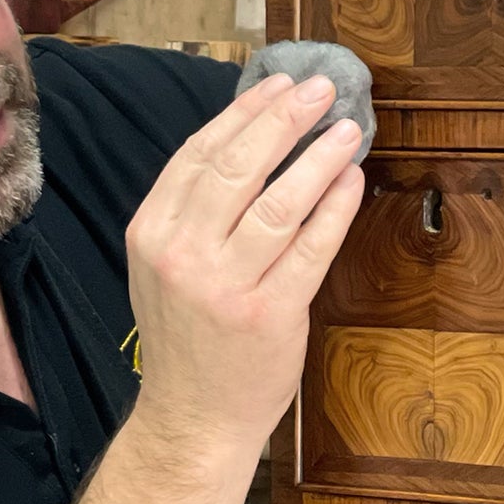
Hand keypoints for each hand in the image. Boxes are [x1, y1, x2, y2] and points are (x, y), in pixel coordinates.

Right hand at [124, 71, 363, 462]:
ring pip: (279, 203)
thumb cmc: (188, 339)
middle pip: (239, 168)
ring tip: (346, 130)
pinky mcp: (270, 314)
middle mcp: (183, 255)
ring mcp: (226, 287)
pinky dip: (335, 209)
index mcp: (151, 234)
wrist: (193, 419)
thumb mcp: (164, 267)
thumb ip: (193, 211)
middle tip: (321, 89)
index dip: (244, 113)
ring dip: (318, 159)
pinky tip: (352, 181)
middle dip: (285, 119)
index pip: (200, 155)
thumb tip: (248, 140)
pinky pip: (311, 248)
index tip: (278, 84)